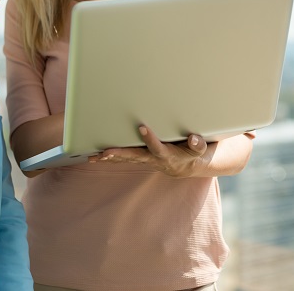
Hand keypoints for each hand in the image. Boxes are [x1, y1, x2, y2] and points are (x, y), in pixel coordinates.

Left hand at [88, 124, 208, 177]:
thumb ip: (197, 145)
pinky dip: (108, 158)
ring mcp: (144, 160)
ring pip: (125, 159)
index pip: (157, 147)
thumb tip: (193, 139)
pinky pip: (122, 159)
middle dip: (120, 155)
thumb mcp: (199, 150)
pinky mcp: (138, 158)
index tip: (141, 127)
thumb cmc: (191, 153)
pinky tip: (94, 156)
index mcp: (167, 155)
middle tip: (106, 153)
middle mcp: (153, 159)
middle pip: (134, 157)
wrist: (185, 166)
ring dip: (109, 158)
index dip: (150, 139)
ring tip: (94, 156)